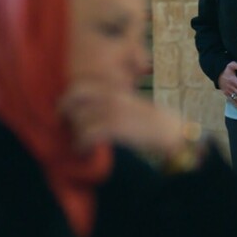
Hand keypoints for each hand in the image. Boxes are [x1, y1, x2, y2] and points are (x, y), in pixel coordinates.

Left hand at [60, 82, 184, 155]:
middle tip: (63, 122)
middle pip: (76, 95)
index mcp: (116, 91)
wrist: (174, 133)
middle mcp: (113, 97)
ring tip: (78, 143)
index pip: (83, 85)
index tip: (65, 109)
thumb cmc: (154, 124)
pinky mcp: (117, 128)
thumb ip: (115, 105)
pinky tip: (83, 150)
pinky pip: (88, 134)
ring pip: (80, 117)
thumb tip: (97, 113)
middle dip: (65, 109)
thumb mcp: (133, 106)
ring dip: (75, 132)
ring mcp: (114, 112)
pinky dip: (81, 144)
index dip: (69, 96)